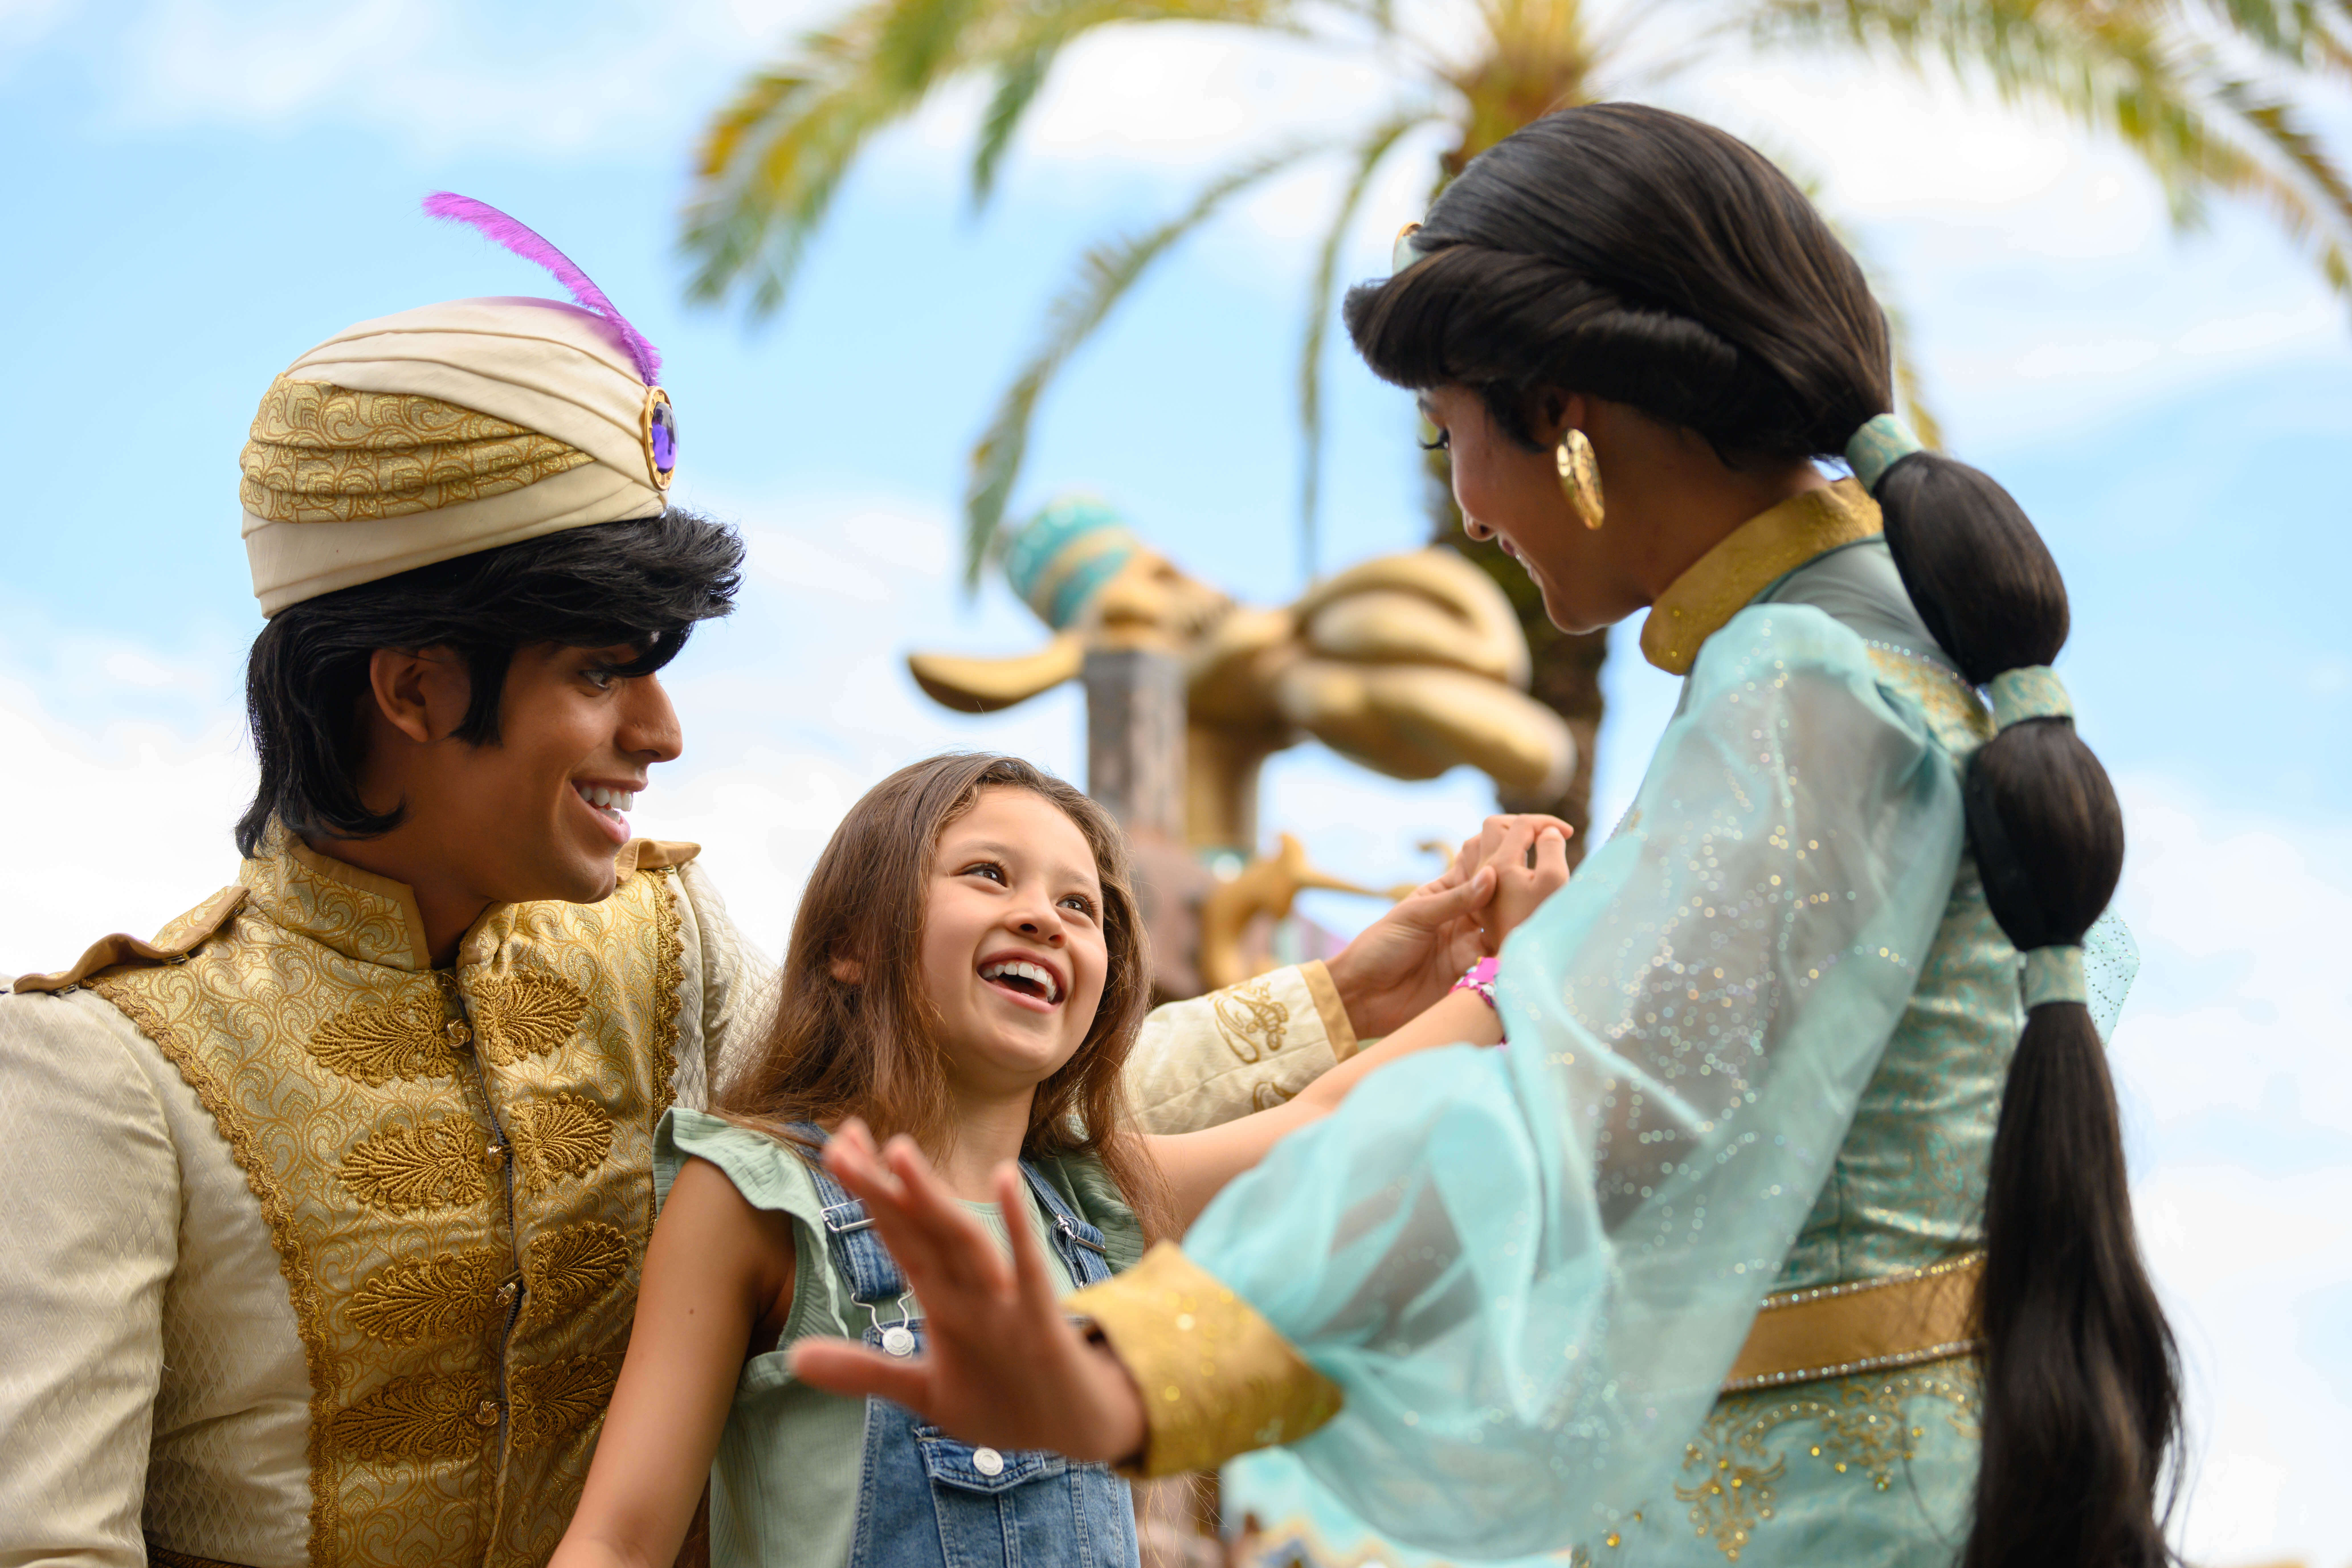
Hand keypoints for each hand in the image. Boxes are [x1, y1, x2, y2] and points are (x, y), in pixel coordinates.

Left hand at [787, 1121, 1146, 1462]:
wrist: (1075, 1430)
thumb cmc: (1000, 1401)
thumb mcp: (923, 1392)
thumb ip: (863, 1370)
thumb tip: (792, 1359)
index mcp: (941, 1297)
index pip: (897, 1234)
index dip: (866, 1193)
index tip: (836, 1145)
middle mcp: (968, 1288)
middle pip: (918, 1227)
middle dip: (880, 1186)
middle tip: (839, 1138)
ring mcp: (1003, 1301)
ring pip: (961, 1240)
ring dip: (931, 1197)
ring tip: (897, 1150)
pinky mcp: (1038, 1323)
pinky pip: (1026, 1269)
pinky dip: (1016, 1227)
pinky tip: (1003, 1179)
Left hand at [1323, 814, 1572, 1034]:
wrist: (1361, 995)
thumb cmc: (1378, 948)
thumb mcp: (1414, 915)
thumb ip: (1455, 898)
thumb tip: (1493, 874)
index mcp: (1449, 890)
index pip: (1489, 859)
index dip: (1515, 842)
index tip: (1548, 830)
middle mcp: (1466, 914)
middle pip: (1508, 891)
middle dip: (1532, 880)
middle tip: (1560, 871)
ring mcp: (1473, 943)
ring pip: (1511, 923)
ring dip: (1529, 916)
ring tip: (1556, 906)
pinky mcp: (1474, 973)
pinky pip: (1503, 958)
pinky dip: (1518, 950)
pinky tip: (1536, 942)